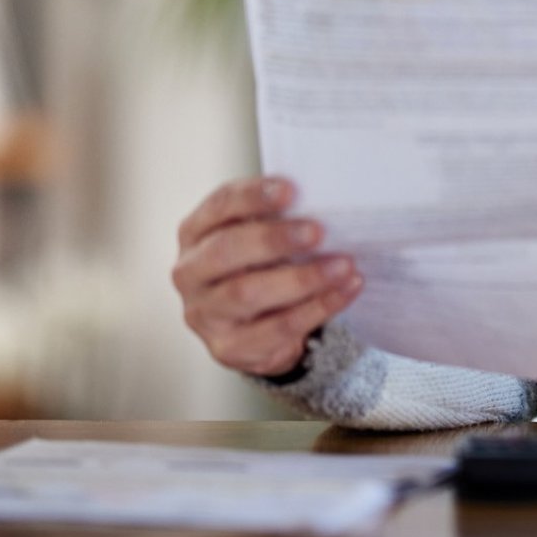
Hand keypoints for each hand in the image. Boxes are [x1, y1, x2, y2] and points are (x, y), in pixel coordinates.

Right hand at [172, 177, 361, 377]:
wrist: (257, 329)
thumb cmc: (262, 267)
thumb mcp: (262, 237)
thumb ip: (281, 218)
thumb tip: (326, 201)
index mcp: (196, 233)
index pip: (220, 206)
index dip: (253, 197)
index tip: (291, 190)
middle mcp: (190, 272)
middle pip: (225, 251)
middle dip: (273, 239)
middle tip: (317, 232)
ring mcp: (204, 313)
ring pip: (248, 294)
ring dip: (302, 278)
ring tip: (343, 265)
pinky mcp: (228, 346)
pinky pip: (276, 328)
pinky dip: (317, 308)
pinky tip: (345, 290)